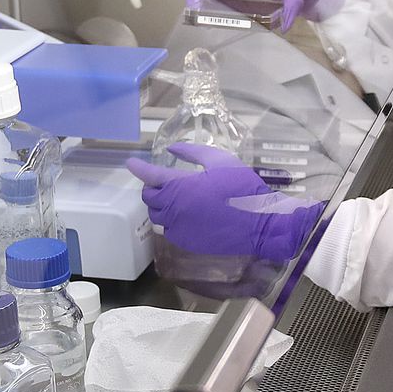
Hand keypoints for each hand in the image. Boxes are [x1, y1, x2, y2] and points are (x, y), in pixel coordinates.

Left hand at [127, 143, 325, 298]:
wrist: (259, 223)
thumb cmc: (242, 187)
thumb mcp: (221, 161)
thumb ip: (193, 152)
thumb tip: (171, 149)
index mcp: (181, 185)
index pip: (150, 176)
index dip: (139, 168)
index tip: (132, 163)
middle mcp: (174, 207)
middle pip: (149, 197)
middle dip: (152, 187)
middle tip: (164, 182)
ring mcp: (178, 227)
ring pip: (156, 216)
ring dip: (160, 205)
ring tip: (175, 199)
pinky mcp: (186, 242)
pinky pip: (169, 230)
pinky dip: (171, 220)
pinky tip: (186, 215)